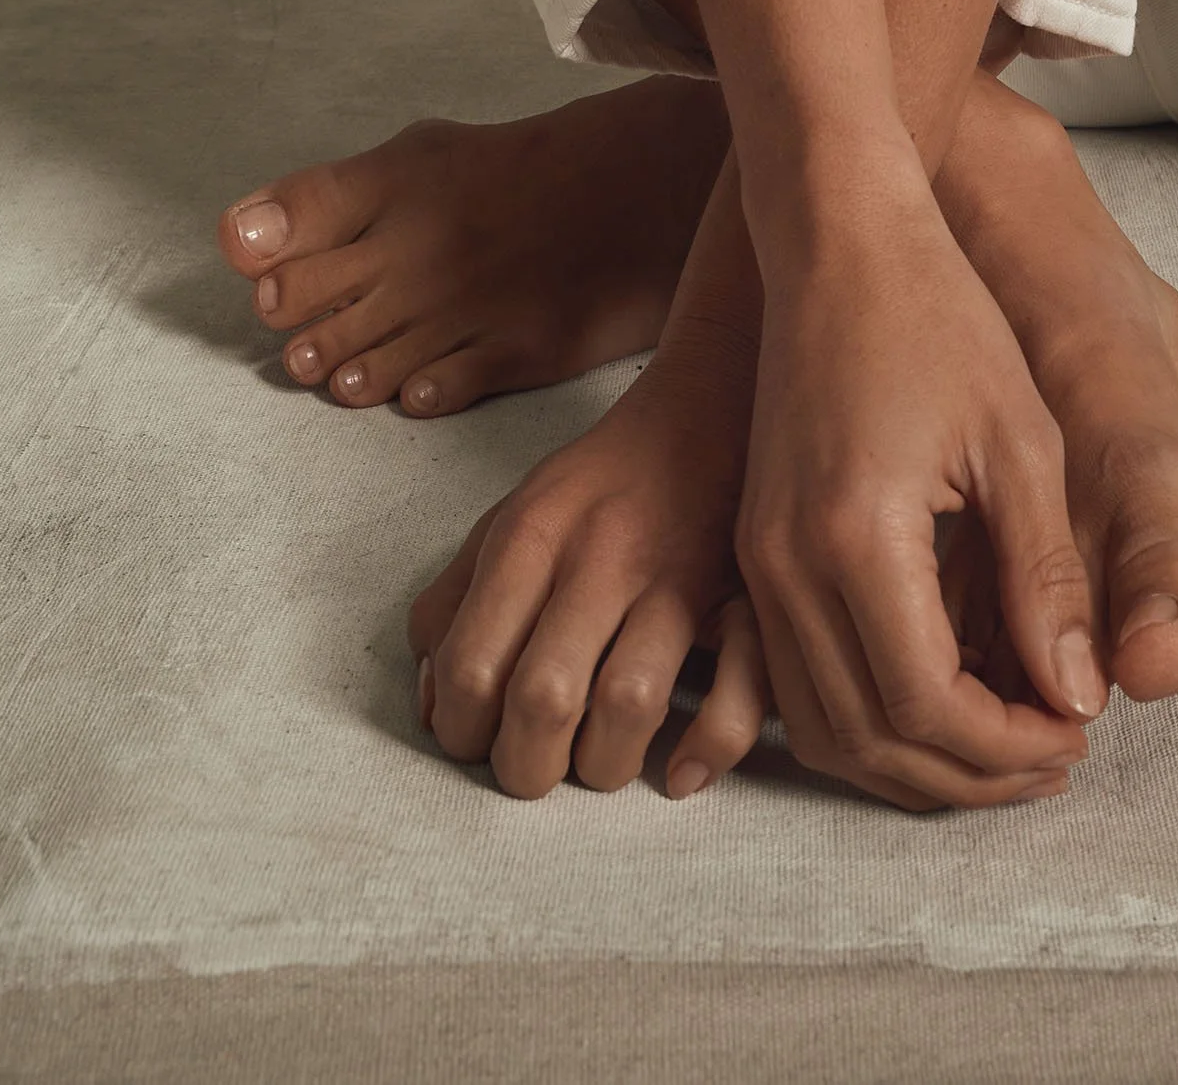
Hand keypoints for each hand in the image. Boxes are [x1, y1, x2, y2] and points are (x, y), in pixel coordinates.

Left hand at [407, 319, 769, 799]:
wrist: (709, 405)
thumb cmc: (598, 483)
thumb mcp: (507, 518)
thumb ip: (453, 602)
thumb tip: (431, 706)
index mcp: (531, 535)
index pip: (471, 668)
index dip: (461, 733)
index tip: (477, 740)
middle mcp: (599, 556)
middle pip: (544, 697)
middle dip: (526, 765)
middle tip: (533, 765)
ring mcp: (678, 577)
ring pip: (630, 703)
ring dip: (604, 764)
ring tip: (597, 760)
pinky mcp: (746, 594)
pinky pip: (741, 688)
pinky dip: (710, 745)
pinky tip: (681, 772)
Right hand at [736, 166, 1105, 811]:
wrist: (840, 239)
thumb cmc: (938, 316)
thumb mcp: (1019, 441)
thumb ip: (1044, 578)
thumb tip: (1078, 696)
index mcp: (856, 538)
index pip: (929, 705)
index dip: (1009, 744)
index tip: (1079, 733)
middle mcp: (787, 566)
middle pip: (869, 737)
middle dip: (969, 772)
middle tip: (1055, 760)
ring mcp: (761, 560)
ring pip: (822, 727)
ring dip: (915, 760)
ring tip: (1007, 745)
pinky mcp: (757, 547)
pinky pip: (796, 678)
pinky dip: (868, 716)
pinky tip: (939, 701)